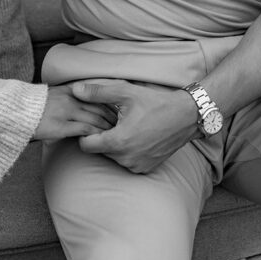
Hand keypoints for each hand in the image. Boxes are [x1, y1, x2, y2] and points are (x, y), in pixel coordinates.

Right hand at [32, 85, 117, 140]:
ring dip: (107, 129)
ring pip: (95, 119)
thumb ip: (67, 99)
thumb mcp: (53, 96)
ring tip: (115, 136)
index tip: (118, 114)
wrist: (15, 111)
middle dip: (113, 118)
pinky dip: (95, 135)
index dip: (110, 106)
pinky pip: (84, 130)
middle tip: (122, 127)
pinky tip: (100, 141)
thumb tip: (80, 106)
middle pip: (100, 108)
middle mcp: (70, 98)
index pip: (97, 96)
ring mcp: (66, 112)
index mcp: (69, 90)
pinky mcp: (61, 126)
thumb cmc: (33, 107)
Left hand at [71, 79, 198, 172]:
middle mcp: (126, 158)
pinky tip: (136, 135)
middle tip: (112, 120)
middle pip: (99, 150)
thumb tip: (75, 90)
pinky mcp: (146, 169)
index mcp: (118, 141)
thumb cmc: (154, 103)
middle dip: (101, 136)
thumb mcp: (125, 93)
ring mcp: (136, 166)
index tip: (93, 121)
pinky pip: (126, 161)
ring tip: (125, 126)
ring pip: (112, 156)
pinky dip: (127, 151)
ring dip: (114, 144)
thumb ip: (97, 92)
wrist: (185, 116)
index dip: (85, 132)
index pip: (85, 145)